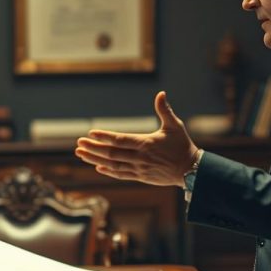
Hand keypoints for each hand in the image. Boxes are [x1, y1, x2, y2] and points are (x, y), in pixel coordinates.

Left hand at [75, 91, 198, 187]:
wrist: (191, 170)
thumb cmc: (182, 145)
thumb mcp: (174, 126)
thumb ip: (164, 110)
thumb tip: (161, 93)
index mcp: (146, 143)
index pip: (120, 140)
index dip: (104, 137)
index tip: (91, 132)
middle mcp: (140, 157)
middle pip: (112, 153)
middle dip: (93, 148)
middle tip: (79, 143)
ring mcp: (139, 169)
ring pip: (113, 165)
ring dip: (95, 160)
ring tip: (81, 154)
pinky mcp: (141, 177)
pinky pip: (121, 175)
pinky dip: (108, 171)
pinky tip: (97, 167)